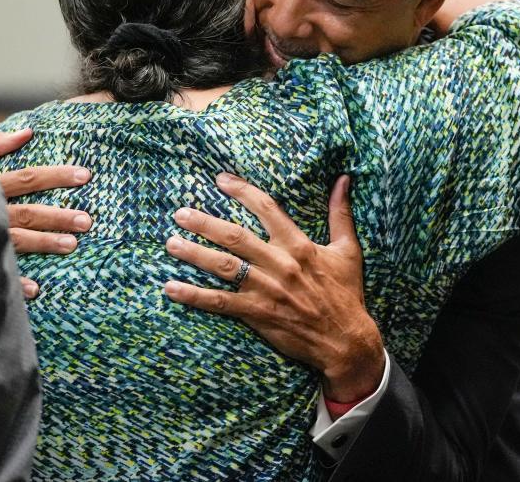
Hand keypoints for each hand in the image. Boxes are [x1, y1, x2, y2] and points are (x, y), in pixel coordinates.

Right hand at [0, 128, 92, 298]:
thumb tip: (28, 131)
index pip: (28, 178)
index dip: (56, 176)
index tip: (84, 175)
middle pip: (28, 212)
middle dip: (58, 216)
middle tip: (87, 220)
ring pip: (17, 240)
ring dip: (44, 243)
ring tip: (71, 245)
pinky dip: (14, 281)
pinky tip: (35, 289)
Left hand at [163, 173, 384, 401]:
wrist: (345, 340)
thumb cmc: (346, 293)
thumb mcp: (348, 249)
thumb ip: (341, 213)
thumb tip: (344, 179)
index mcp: (299, 245)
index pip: (266, 209)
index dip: (242, 191)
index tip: (220, 180)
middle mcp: (279, 264)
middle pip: (235, 236)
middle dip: (204, 223)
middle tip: (180, 213)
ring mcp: (266, 290)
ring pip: (223, 266)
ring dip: (194, 254)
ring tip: (171, 243)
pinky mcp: (257, 313)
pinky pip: (219, 302)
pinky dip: (193, 295)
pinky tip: (172, 288)